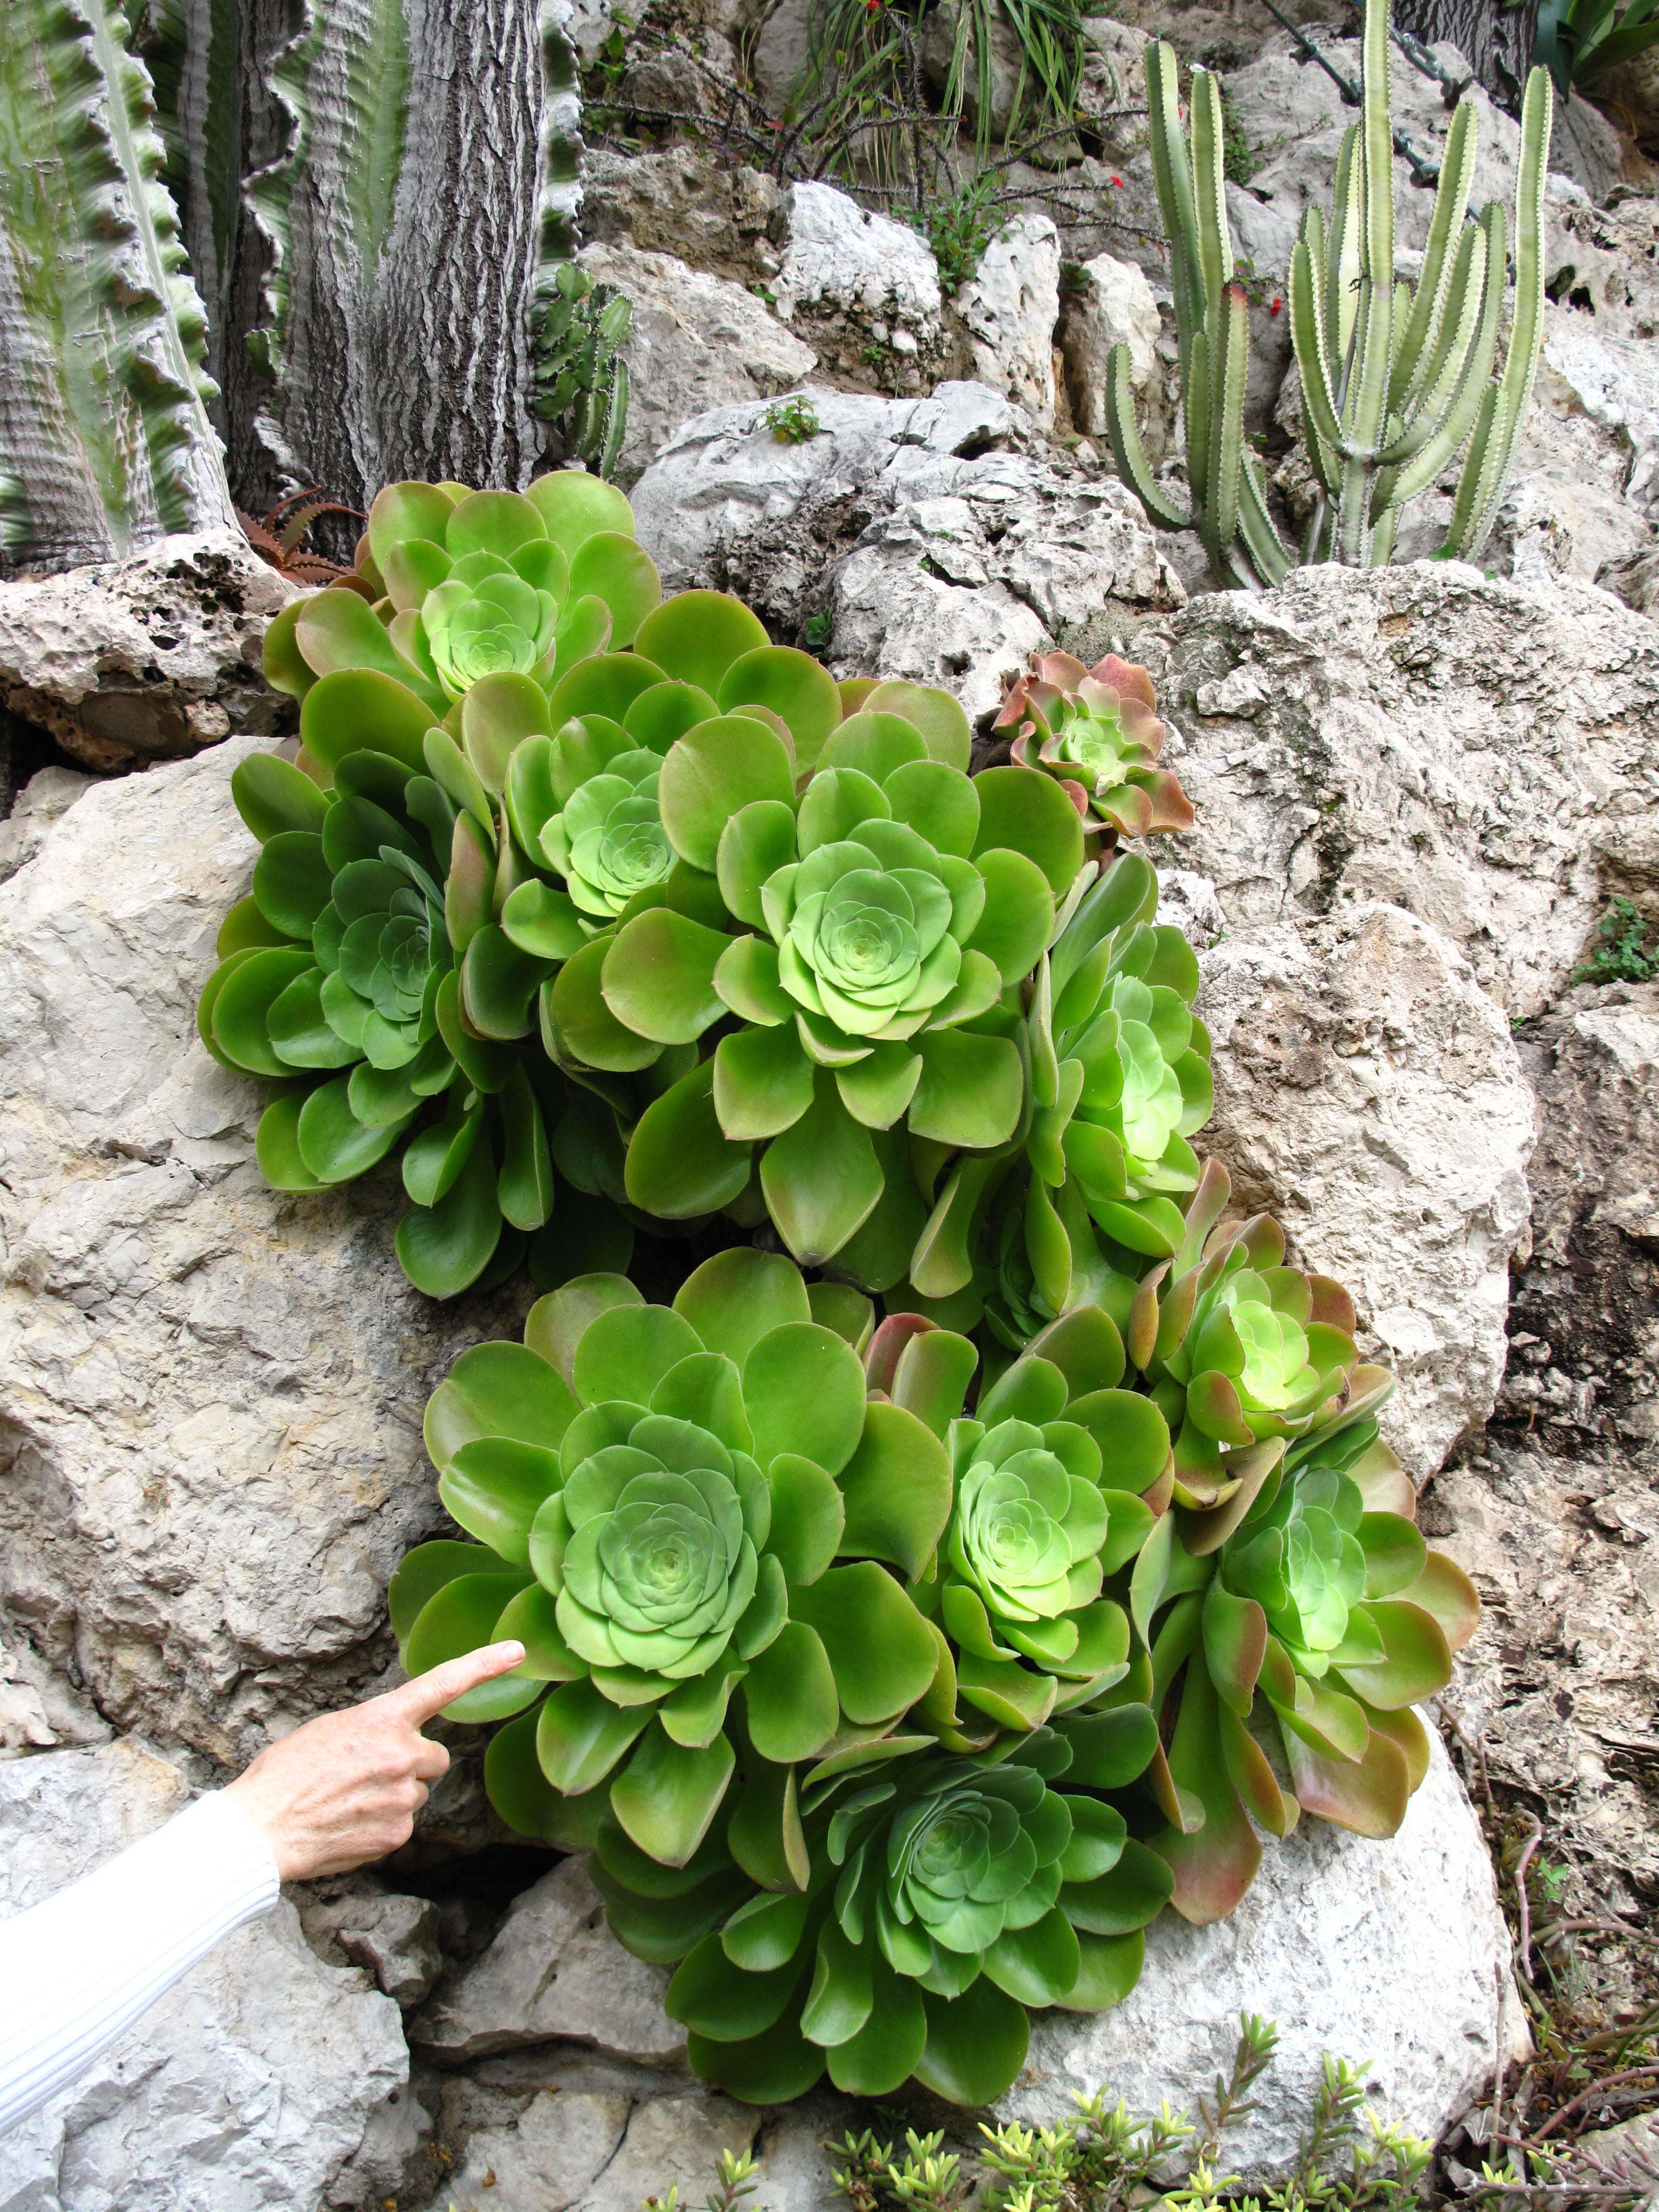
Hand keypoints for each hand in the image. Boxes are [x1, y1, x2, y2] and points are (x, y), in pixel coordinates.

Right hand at [223, 1641, 525, 1881]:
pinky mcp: (397, 1835)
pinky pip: (402, 1824)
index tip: (518, 1651)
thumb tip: (394, 1743)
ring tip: (349, 1800)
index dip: (484, 1665)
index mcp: (383, 1719)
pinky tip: (348, 1824)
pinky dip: (382, 1825)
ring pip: (417, 1792)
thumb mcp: (330, 1730)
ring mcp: (403, 1797)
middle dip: (410, 1764)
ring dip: (394, 1795)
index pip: (444, 1683)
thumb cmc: (286, 1772)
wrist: (262, 1829)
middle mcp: (402, 1754)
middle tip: (367, 1773)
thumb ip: (374, 1730)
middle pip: (433, 1757)